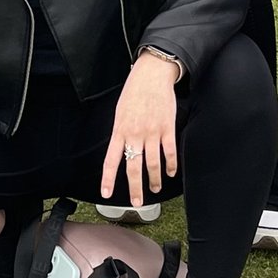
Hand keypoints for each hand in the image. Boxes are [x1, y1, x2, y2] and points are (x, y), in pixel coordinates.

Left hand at [100, 53, 180, 208]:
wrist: (152, 75)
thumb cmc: (134, 92)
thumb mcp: (120, 112)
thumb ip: (121, 133)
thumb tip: (120, 151)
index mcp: (120, 130)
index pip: (111, 160)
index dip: (108, 178)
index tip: (106, 194)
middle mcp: (135, 134)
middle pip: (134, 167)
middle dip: (136, 188)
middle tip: (138, 203)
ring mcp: (152, 132)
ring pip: (153, 163)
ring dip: (155, 179)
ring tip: (155, 189)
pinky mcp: (167, 128)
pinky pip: (169, 152)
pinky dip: (171, 165)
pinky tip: (170, 173)